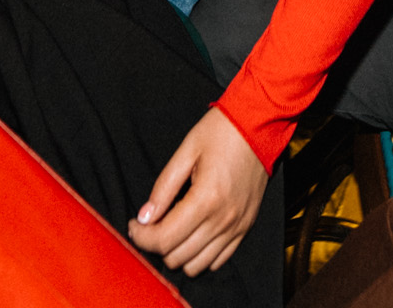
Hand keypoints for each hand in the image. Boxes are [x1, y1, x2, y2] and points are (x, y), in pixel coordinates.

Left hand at [128, 108, 266, 275]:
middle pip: (177, 257)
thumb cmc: (222, 132)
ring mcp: (236, 227)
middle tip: (150, 224)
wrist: (258, 125)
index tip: (134, 225)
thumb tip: (144, 217)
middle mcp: (223, 220)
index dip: (141, 237)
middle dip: (156, 244)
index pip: (164, 239)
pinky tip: (192, 233)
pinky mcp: (245, 228)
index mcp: (206, 199)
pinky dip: (199, 255)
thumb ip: (163, 187)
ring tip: (171, 229)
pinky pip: (217, 261)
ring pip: (196, 266)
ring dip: (177, 252)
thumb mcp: (186, 150)